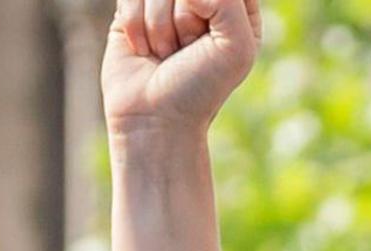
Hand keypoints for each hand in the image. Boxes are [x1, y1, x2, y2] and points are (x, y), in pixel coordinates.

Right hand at [103, 0, 261, 141]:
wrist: (155, 119)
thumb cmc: (200, 88)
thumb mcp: (237, 46)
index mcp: (237, 4)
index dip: (211, 5)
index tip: (210, 38)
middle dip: (184, 19)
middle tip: (187, 49)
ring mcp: (165, 3)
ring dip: (159, 28)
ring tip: (165, 53)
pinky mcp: (133, 9)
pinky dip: (135, 27)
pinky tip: (143, 50)